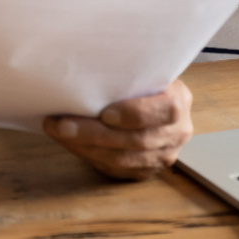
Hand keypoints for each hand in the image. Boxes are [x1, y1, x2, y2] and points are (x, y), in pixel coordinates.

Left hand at [42, 80, 193, 179]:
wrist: (149, 97)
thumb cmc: (139, 79)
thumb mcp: (141, 68)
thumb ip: (126, 71)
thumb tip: (85, 67)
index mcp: (179, 100)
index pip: (165, 111)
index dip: (134, 114)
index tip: (105, 113)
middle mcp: (178, 131)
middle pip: (137, 140)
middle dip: (94, 134)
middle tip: (62, 125)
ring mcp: (164, 155)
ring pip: (123, 160)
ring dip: (86, 148)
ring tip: (59, 133)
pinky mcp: (147, 170)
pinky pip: (116, 170)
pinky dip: (89, 157)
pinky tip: (70, 144)